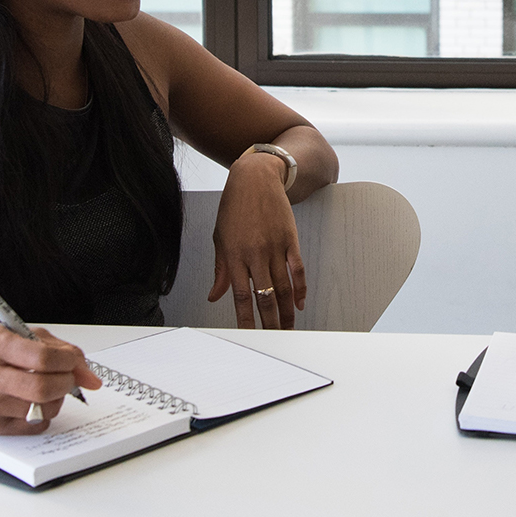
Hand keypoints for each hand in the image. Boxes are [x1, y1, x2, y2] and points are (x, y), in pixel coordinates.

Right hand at [0, 327, 102, 434]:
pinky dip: (43, 415)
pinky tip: (35, 403)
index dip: (68, 362)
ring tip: (49, 389)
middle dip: (66, 383)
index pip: (42, 358)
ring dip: (57, 400)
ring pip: (40, 410)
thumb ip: (57, 349)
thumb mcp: (17, 335)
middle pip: (42, 388)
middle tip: (68, 379)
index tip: (73, 363)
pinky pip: (32, 427)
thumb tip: (90, 375)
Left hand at [208, 152, 305, 328]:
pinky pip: (298, 269)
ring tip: (288, 328)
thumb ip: (220, 269)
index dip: (245, 318)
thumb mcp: (220, 237)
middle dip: (269, 321)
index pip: (240, 295)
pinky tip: (299, 303)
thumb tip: (215, 295)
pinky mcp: (290, 239)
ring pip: (283, 287)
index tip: (249, 335)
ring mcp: (274, 246)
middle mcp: (255, 253)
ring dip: (286, 311)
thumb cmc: (234, 207)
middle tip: (274, 338)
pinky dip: (300, 288)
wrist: (255, 177)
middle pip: (264, 296)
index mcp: (234, 255)